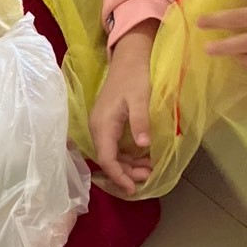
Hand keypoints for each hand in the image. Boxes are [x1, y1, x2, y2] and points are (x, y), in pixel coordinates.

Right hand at [89, 23, 156, 194]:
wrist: (128, 58)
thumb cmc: (134, 77)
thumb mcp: (140, 99)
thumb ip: (140, 122)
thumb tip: (142, 147)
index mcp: (102, 124)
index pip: (106, 158)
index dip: (118, 176)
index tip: (132, 189)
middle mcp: (97, 127)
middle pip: (108, 159)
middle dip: (126, 173)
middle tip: (148, 177)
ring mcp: (101, 125)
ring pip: (111, 154)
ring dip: (128, 165)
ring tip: (149, 169)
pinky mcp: (107, 122)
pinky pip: (114, 146)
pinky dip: (127, 155)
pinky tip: (143, 157)